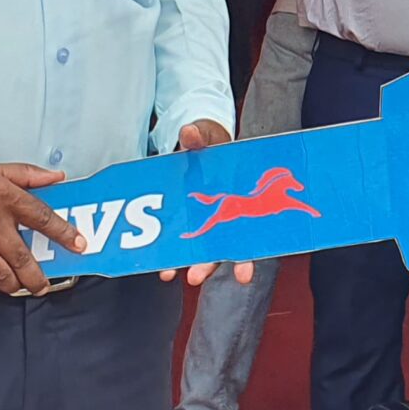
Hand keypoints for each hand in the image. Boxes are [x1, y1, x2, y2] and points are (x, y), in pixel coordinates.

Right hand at [0, 160, 83, 300]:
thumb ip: (26, 175)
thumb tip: (56, 177)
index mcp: (3, 198)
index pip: (43, 218)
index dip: (65, 234)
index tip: (78, 245)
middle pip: (23, 258)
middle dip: (38, 277)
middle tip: (43, 285)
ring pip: (2, 275)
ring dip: (16, 286)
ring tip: (20, 287)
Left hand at [163, 120, 248, 285]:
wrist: (200, 143)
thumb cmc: (212, 144)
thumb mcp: (208, 138)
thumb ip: (200, 136)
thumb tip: (189, 133)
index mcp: (239, 201)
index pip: (247, 235)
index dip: (245, 259)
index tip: (243, 275)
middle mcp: (225, 217)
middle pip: (221, 249)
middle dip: (209, 265)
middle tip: (195, 277)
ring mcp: (206, 219)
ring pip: (200, 250)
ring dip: (185, 263)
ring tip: (168, 275)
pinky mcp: (187, 217)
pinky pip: (181, 240)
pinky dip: (172, 254)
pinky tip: (161, 266)